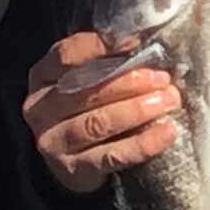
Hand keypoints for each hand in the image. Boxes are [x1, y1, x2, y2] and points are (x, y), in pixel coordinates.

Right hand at [23, 31, 179, 197]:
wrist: (74, 162)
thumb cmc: (88, 108)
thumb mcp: (87, 80)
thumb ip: (107, 60)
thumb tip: (145, 40)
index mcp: (43, 76)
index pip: (66, 55)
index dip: (101, 47)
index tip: (136, 42)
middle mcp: (41, 108)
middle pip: (85, 90)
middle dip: (128, 82)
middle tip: (163, 78)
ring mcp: (54, 141)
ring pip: (97, 123)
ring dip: (137, 110)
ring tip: (168, 100)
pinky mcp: (74, 169)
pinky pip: (112, 155)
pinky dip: (143, 143)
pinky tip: (167, 132)